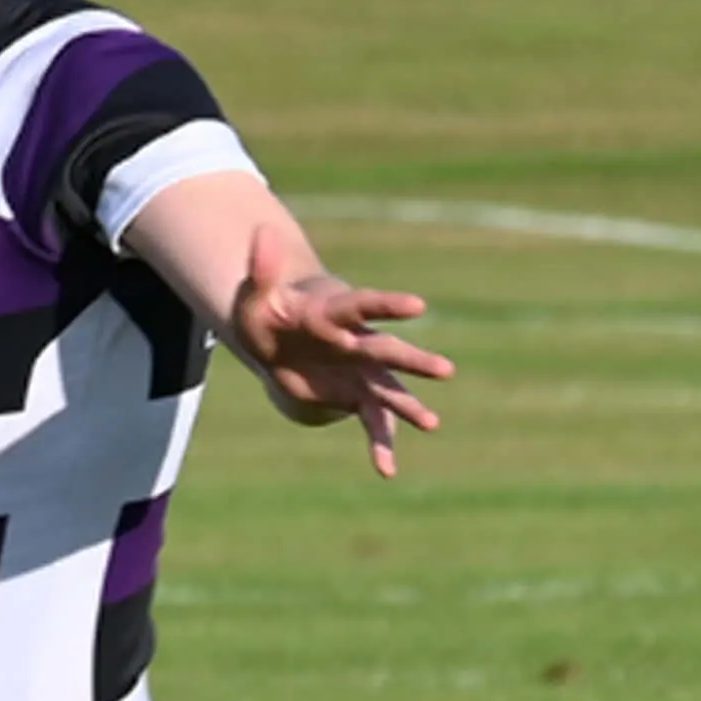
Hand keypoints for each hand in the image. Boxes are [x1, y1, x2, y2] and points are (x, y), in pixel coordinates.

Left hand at [230, 222, 454, 476]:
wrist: (278, 341)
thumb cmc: (268, 313)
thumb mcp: (255, 295)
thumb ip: (260, 268)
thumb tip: (260, 229)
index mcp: (335, 313)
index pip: (365, 306)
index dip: (389, 306)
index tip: (417, 305)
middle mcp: (357, 343)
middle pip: (388, 352)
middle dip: (413, 362)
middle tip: (445, 371)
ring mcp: (360, 372)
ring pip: (390, 391)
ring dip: (409, 407)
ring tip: (431, 424)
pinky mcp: (355, 396)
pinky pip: (372, 424)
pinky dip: (379, 446)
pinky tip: (386, 472)